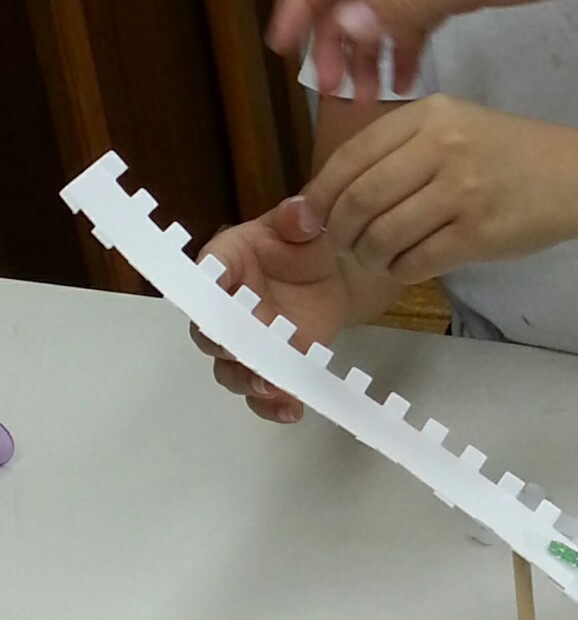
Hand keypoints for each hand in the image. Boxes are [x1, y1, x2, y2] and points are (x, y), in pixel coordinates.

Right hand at [193, 199, 359, 422]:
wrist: (332, 273)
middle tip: (243, 351)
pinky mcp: (270, 365)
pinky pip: (261, 392)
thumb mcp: (305, 224)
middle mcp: (224, 306)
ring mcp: (246, 340)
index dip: (206, 288)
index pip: (204, 274)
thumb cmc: (303, 243)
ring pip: (229, 368)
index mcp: (224, 261)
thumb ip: (299, 219)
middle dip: (223, 344)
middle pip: (208, 331)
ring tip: (271, 387)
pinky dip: (271, 405)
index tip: (217, 299)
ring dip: (246, 380)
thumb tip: (299, 212)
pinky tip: (290, 408)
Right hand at [267, 0, 577, 104]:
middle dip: (331, 39)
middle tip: (328, 89)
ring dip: (365, 52)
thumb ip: (405, 3)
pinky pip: (413, 22)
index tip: (281, 47)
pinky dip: (402, 52)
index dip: (299, 2)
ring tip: (361, 99)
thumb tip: (343, 28)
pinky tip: (401, 86)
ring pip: (377, 12)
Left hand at [305, 96, 577, 280]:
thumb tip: (326, 191)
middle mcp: (442, 147)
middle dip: (339, 231)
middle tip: (343, 244)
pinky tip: (405, 265)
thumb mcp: (454, 125)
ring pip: (381, 235)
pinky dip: (398, 270)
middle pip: (359, 199)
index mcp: (429, 115)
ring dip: (367, 256)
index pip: (351, 156)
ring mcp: (461, 191)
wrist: (577, 177)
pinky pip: (414, 260)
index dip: (320, 193)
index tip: (311, 216)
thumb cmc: (508, 154)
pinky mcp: (478, 233)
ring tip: (375, 257)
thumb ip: (397, 148)